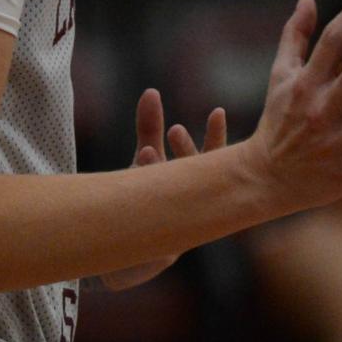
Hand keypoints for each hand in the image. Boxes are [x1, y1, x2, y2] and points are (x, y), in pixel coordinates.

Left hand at [93, 89, 228, 290]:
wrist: (123, 250)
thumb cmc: (144, 200)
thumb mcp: (145, 160)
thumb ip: (149, 129)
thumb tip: (151, 91)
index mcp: (196, 182)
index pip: (213, 157)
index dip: (216, 137)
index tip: (217, 112)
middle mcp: (194, 204)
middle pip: (202, 179)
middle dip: (189, 154)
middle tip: (175, 131)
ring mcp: (181, 226)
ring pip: (185, 202)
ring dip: (166, 176)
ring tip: (147, 151)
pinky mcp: (164, 248)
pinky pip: (160, 223)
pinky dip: (150, 200)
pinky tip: (136, 173)